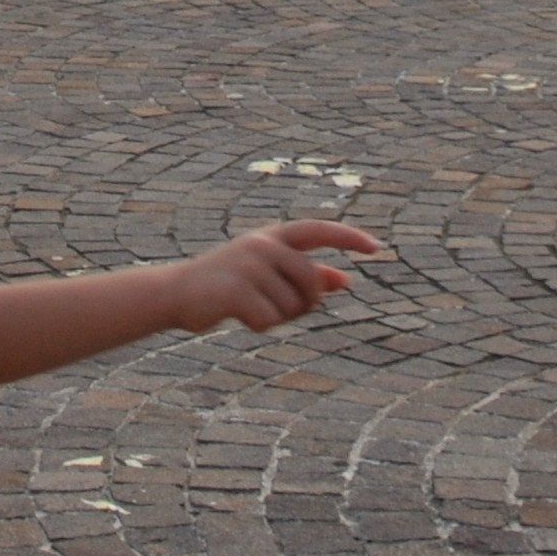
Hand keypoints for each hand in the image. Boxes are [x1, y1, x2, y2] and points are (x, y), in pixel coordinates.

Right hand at [167, 222, 378, 332]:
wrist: (177, 294)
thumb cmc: (228, 284)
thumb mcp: (266, 274)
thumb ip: (305, 274)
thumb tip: (345, 280)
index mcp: (272, 236)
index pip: (319, 230)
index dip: (349, 238)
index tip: (378, 248)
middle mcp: (263, 244)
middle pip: (311, 281)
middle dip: (303, 302)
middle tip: (275, 306)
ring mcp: (248, 265)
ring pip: (291, 306)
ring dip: (276, 316)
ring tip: (248, 307)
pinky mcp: (236, 290)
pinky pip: (270, 320)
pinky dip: (259, 326)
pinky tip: (238, 316)